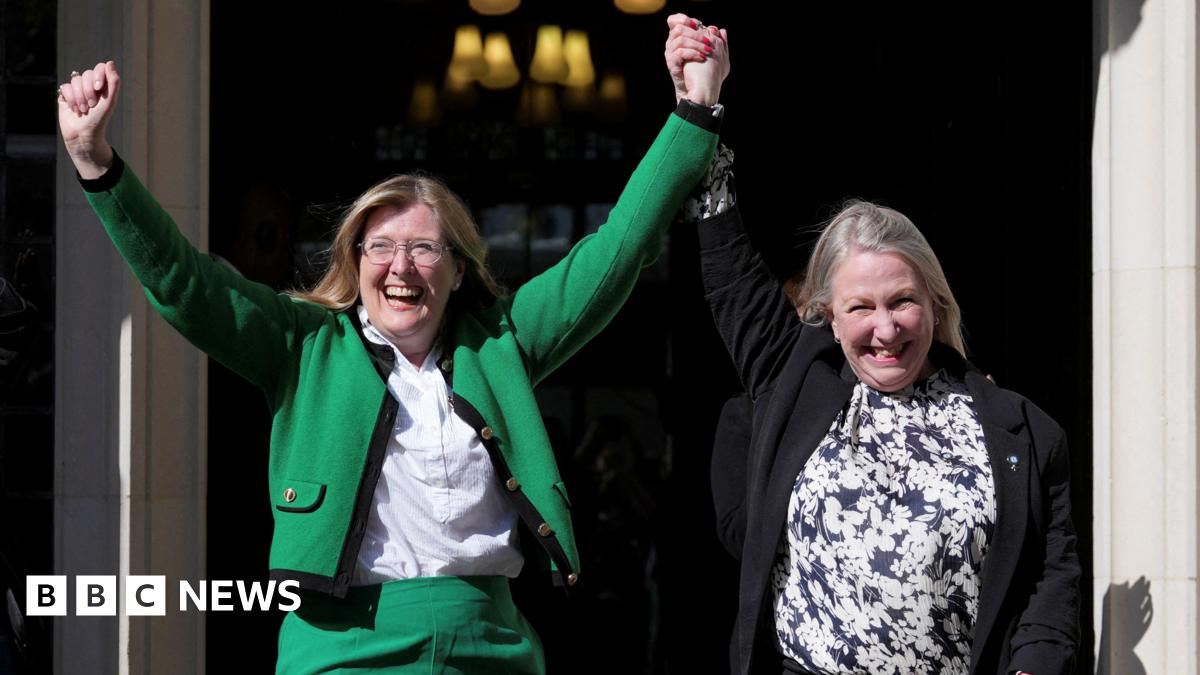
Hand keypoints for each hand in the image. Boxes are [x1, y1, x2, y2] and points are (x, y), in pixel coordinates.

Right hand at [57, 61, 120, 178]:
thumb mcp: (109, 102)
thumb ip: (113, 82)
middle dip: (88, 91)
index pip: (100, 68)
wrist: (84, 136)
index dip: (97, 75)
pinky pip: (65, 87)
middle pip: (86, 74)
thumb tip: (110, 62)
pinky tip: (74, 109)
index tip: (98, 87)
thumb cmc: (99, 121)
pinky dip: (70, 99)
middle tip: (91, 105)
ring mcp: (77, 90)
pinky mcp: (66, 96)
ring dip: (79, 97)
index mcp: (104, 86)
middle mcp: (90, 86)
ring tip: (83, 110)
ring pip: (75, 81)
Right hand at [664, 14, 729, 106]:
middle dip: (696, 34)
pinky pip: (679, 53)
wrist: (699, 91)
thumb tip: (720, 29)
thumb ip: (716, 41)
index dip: (685, 20)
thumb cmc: (706, 72)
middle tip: (708, 42)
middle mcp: (672, 44)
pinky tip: (702, 58)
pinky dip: (693, 53)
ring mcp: (670, 54)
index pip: (674, 20)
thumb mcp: (714, 55)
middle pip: (679, 29)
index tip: (698, 26)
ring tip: (708, 52)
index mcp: (679, 38)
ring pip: (679, 39)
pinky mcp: (671, 64)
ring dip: (697, 44)